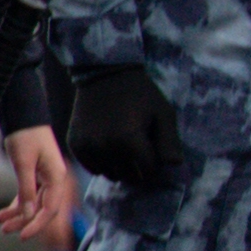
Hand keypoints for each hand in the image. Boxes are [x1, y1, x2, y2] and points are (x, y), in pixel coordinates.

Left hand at [0, 125, 75, 250]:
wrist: (23, 115)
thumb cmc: (25, 136)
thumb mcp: (23, 164)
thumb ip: (26, 190)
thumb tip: (27, 214)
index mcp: (57, 178)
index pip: (49, 209)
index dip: (36, 224)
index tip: (22, 236)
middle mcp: (54, 180)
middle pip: (42, 209)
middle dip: (24, 221)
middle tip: (5, 231)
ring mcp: (45, 178)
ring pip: (33, 203)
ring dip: (18, 214)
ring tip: (0, 223)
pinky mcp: (35, 174)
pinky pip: (28, 195)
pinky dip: (17, 204)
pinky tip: (3, 212)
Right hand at [64, 65, 181, 185]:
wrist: (104, 74)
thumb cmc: (140, 94)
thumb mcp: (163, 113)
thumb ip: (169, 141)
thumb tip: (174, 165)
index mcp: (129, 140)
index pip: (148, 170)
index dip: (155, 163)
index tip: (153, 149)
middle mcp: (106, 146)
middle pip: (129, 176)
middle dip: (138, 167)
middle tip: (139, 148)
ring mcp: (88, 146)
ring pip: (110, 174)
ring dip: (120, 167)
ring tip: (123, 147)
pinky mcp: (75, 144)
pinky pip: (93, 168)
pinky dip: (102, 163)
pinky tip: (108, 147)